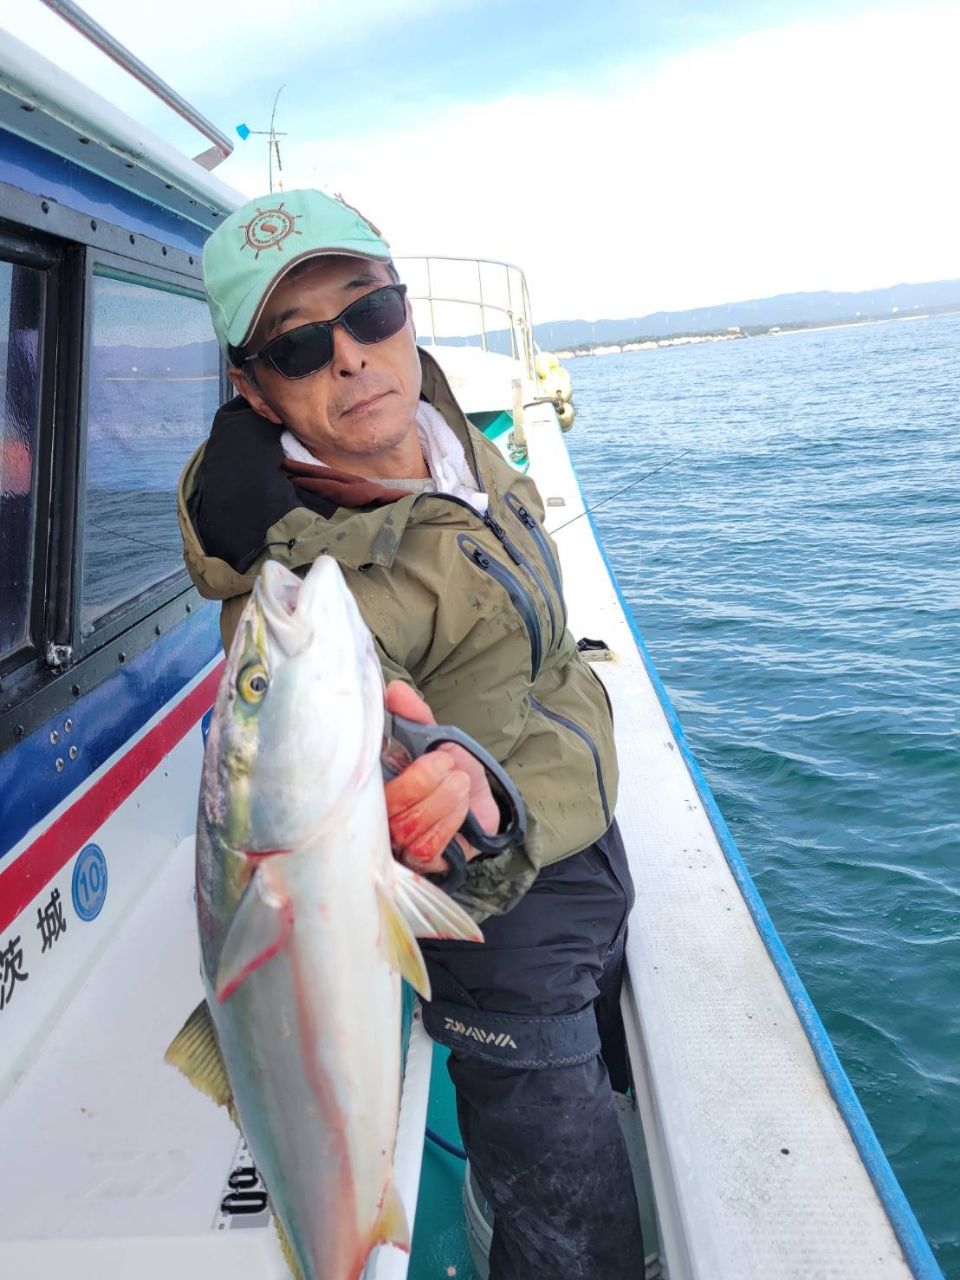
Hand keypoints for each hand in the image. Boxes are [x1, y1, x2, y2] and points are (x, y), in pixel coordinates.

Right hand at [383, 681, 499, 874]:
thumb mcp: (433, 738)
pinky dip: (450, 819)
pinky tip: (462, 804)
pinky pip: (428, 845)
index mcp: (371, 787)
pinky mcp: (420, 862)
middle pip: (388, 809)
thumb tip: (394, 690)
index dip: (393, 772)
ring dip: (444, 798)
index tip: (428, 753)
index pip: (361, 784)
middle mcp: (376, 820)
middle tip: (447, 763)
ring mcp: (396, 845)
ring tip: (459, 781)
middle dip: (424, 781)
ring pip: (409, 827)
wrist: (480, 802)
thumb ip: (414, 716)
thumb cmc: (448, 769)